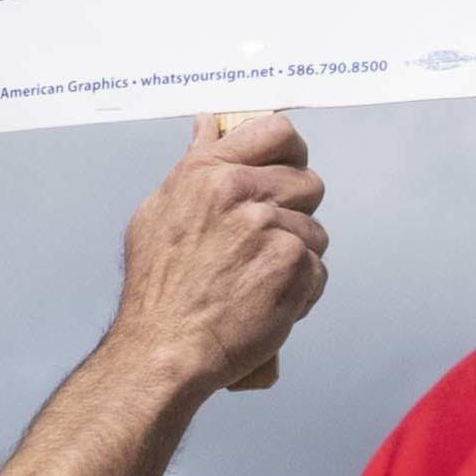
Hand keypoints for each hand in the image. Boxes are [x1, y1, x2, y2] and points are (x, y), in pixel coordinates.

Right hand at [111, 109, 330, 396]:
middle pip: (308, 183)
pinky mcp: (295, 266)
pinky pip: (318, 271)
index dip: (290, 151)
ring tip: (258, 281)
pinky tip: (267, 303)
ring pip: (316, 232)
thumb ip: (193, 164)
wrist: (164, 349)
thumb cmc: (157, 291)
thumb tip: (208, 126)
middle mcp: (242, 194)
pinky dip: (300, 292)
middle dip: (296, 214)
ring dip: (296, 258)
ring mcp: (272, 229)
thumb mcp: (158, 213)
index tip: (288, 168)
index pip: (276, 132)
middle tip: (267, 244)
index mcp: (209, 174)